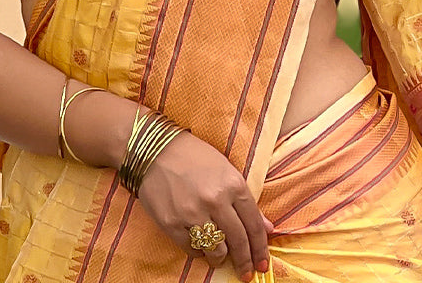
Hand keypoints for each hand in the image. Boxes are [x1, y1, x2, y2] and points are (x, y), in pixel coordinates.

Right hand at [137, 130, 272, 280]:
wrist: (154, 150)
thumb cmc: (193, 156)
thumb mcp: (225, 170)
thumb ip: (245, 201)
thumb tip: (267, 228)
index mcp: (233, 184)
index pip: (254, 224)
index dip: (261, 248)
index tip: (263, 264)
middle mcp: (215, 200)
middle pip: (238, 241)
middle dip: (245, 262)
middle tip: (247, 274)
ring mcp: (192, 213)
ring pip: (217, 251)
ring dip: (220, 258)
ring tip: (219, 257)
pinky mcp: (172, 224)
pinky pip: (192, 250)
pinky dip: (198, 251)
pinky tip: (199, 244)